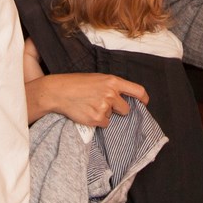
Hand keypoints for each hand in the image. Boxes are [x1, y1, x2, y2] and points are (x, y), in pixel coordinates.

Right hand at [25, 72, 148, 127]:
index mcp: (113, 81)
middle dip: (118, 110)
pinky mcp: (96, 119)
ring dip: (104, 114)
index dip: (144, 99)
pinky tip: (86, 112)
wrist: (58, 91)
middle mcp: (111, 94)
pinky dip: (97, 121)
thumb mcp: (97, 78)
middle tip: (103, 105)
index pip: (138, 90)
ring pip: (112, 117)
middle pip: (126, 109)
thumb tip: (123, 98)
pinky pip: (104, 124)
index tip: (144, 103)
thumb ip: (111, 86)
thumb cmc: (76, 83)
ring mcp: (104, 107)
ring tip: (90, 105)